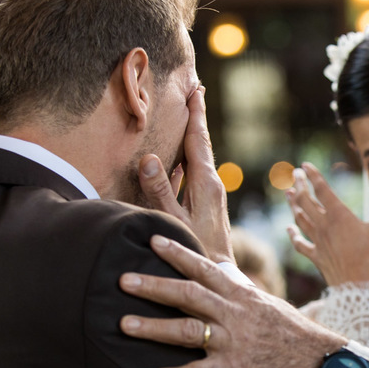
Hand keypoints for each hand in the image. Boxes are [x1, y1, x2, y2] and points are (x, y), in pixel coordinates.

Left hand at [118, 234, 346, 367]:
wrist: (322, 364)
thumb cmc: (295, 335)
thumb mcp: (268, 304)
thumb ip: (240, 289)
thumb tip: (220, 270)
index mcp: (242, 296)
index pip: (205, 268)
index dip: (178, 254)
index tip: (153, 239)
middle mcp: (235, 314)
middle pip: (188, 294)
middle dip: (154, 286)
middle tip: (122, 279)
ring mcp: (234, 341)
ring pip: (187, 330)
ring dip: (153, 328)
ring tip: (124, 324)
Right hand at [138, 86, 233, 264]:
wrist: (218, 278)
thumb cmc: (195, 252)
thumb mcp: (173, 221)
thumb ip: (160, 192)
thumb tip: (150, 159)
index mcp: (206, 183)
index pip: (199, 140)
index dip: (195, 114)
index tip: (195, 88)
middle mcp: (212, 185)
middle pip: (201, 143)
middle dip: (196, 117)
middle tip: (194, 90)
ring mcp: (210, 195)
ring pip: (198, 157)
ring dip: (191, 136)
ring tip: (186, 115)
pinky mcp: (206, 205)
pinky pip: (193, 173)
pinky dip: (186, 157)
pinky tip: (176, 156)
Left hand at [286, 163, 368, 286]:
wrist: (356, 288)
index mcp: (339, 216)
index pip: (322, 190)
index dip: (313, 176)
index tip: (305, 164)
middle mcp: (324, 226)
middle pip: (306, 201)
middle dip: (300, 185)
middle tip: (295, 173)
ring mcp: (317, 241)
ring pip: (300, 218)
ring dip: (293, 204)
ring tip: (288, 193)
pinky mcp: (316, 256)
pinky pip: (300, 243)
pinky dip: (293, 235)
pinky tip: (289, 229)